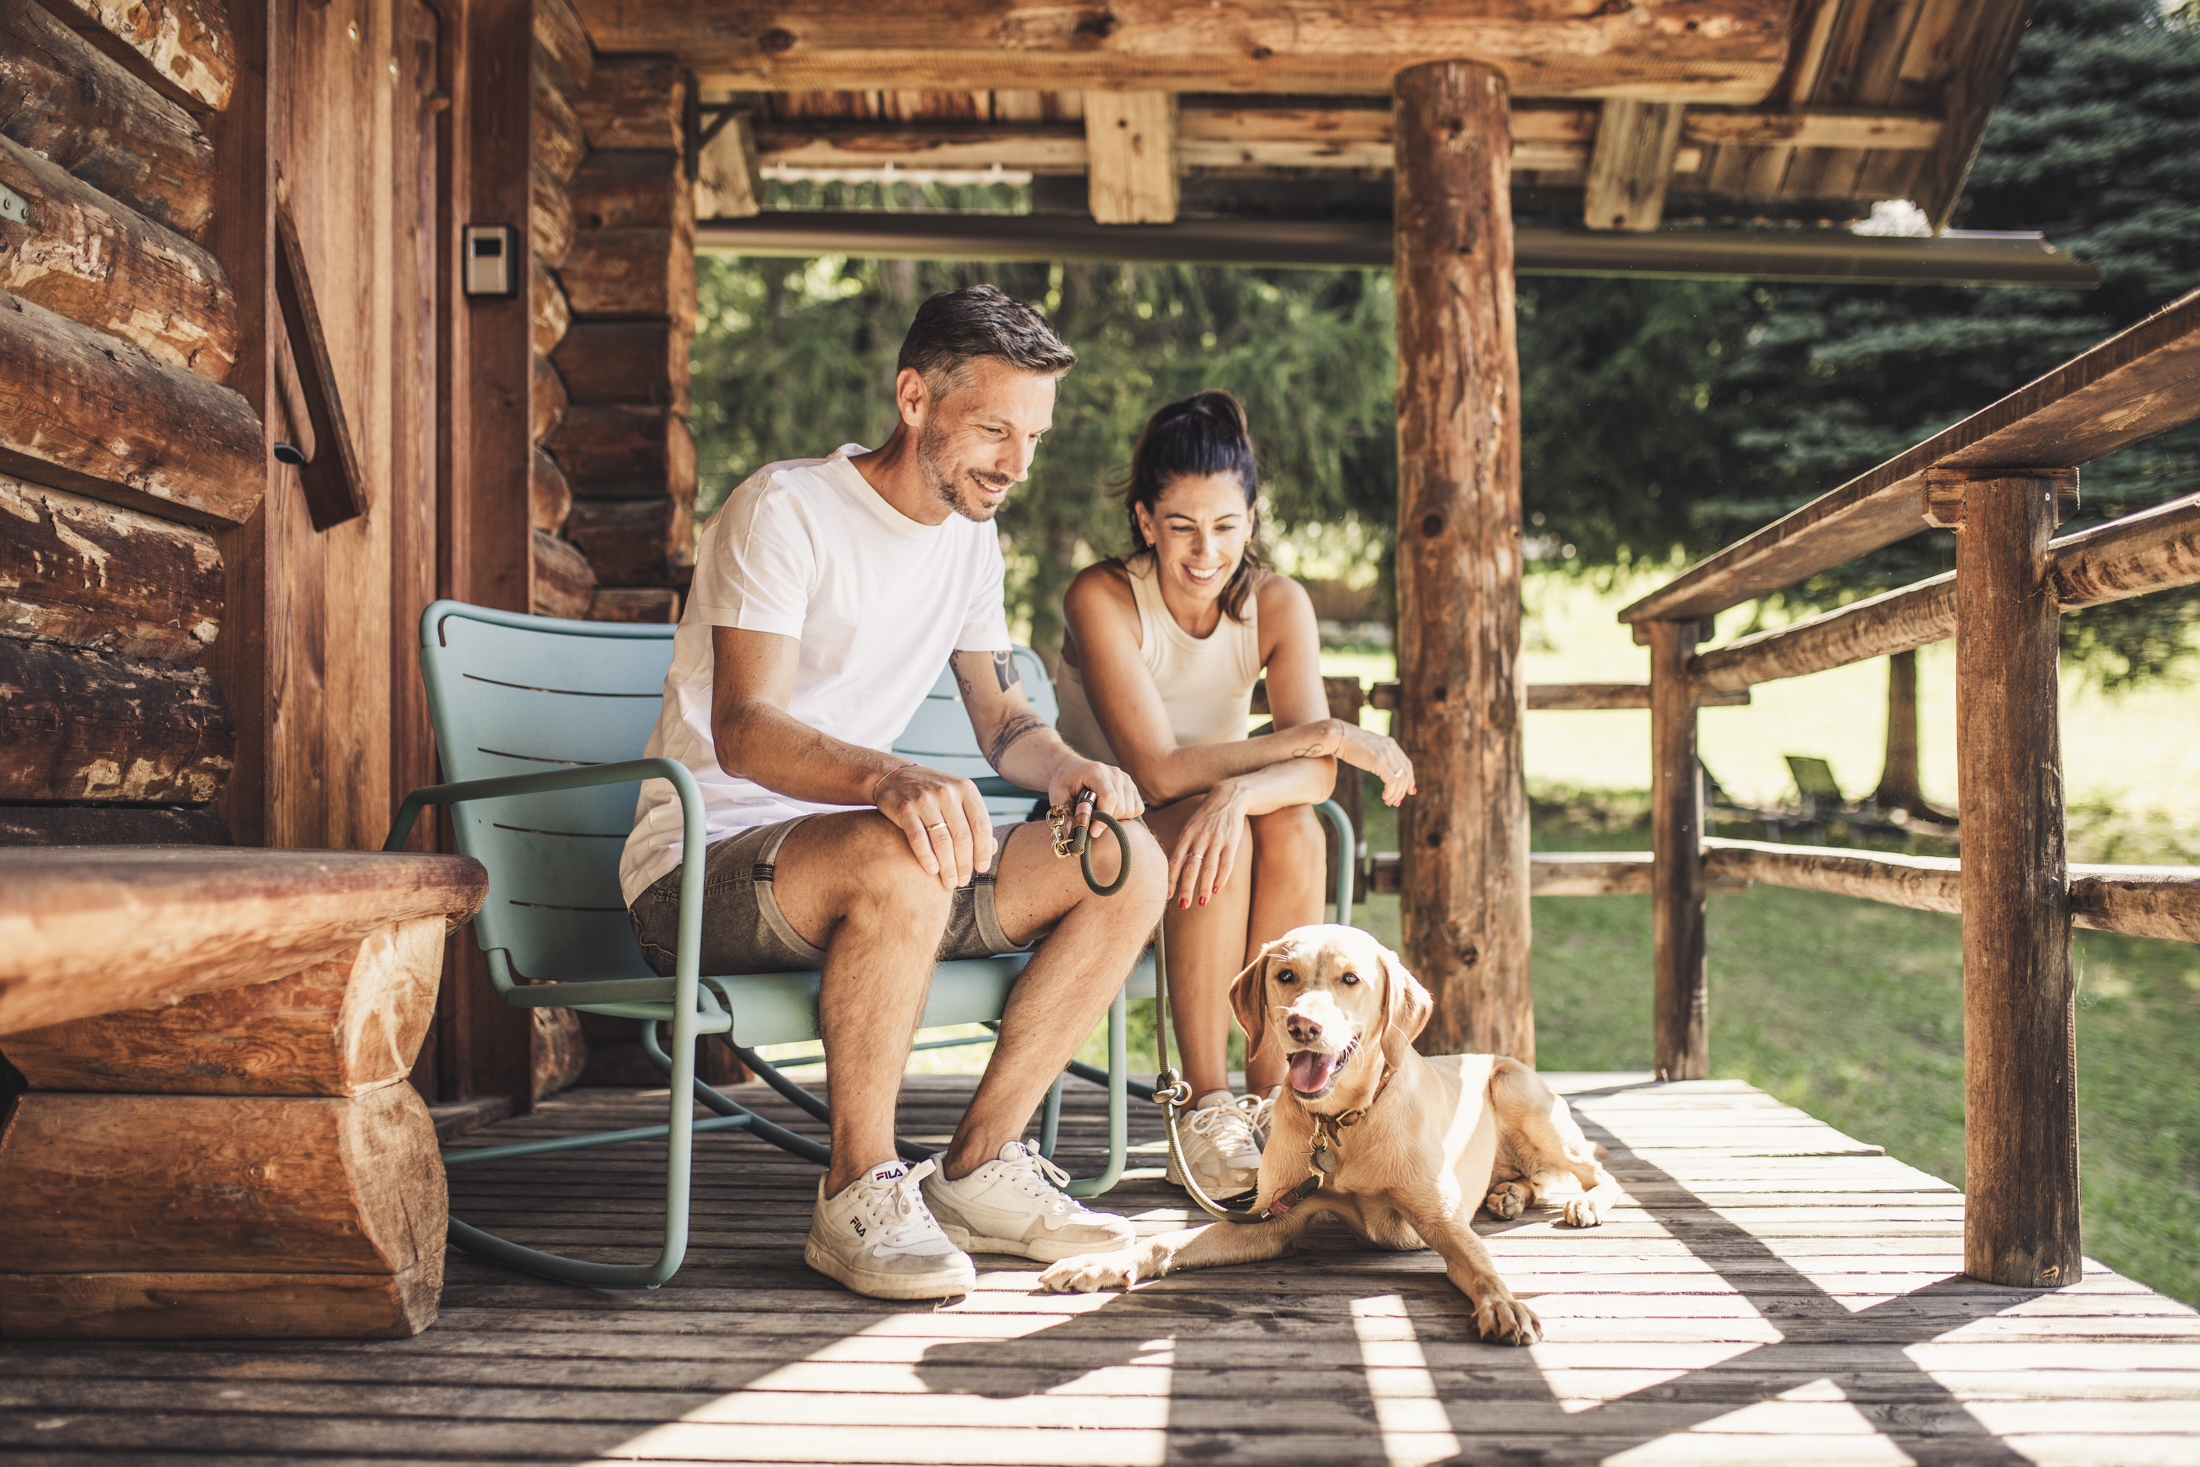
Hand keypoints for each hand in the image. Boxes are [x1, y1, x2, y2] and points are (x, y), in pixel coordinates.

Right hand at [873, 764, 993, 890]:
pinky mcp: (904, 808)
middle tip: (963, 881)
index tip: (981, 869)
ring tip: (949, 882)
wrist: (894, 776)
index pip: (982, 826)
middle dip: (965, 864)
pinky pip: (918, 839)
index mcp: (966, 789)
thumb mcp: (957, 799)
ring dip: (948, 867)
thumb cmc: (933, 793)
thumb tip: (992, 849)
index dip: (983, 851)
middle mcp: (947, 792)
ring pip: (942, 841)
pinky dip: (927, 857)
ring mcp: (925, 799)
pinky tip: (932, 870)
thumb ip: (974, 821)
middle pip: (963, 837)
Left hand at [1049, 759, 1143, 830]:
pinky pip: (1137, 808)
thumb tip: (1074, 831)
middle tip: (1092, 823)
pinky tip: (1111, 812)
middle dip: (1106, 821)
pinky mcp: (1132, 786)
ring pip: (1130, 810)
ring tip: (1100, 815)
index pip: (1109, 797)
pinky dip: (1126, 815)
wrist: (1071, 768)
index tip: (1093, 832)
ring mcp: (1126, 778)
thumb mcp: (1058, 795)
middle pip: (1121, 807)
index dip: (1103, 818)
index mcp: (1096, 772)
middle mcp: (1115, 773)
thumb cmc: (1064, 782)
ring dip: (1116, 819)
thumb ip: (1065, 812)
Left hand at [1167, 784, 1250, 909]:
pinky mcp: (1231, 842)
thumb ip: (1183, 845)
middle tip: (1183, 905)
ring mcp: (1216, 840)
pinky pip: (1226, 864)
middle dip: (1186, 888)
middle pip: (1191, 867)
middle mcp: (1200, 838)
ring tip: (1201, 902)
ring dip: (1204, 887)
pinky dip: (1221, 879)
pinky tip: (1216, 889)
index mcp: (1186, 834)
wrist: (1228, 798)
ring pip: (1209, 869)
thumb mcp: (1190, 826)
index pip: (1175, 860)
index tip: (1166, 895)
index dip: (1170, 879)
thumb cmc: (1205, 816)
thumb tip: (1174, 870)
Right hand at [1331, 724, 1415, 806]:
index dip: (1410, 780)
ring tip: (1388, 801)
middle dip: (1403, 790)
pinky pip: (1392, 781)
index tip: (1408, 791)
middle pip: (1406, 773)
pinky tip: (1385, 796)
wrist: (1339, 736)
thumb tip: (1380, 766)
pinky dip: (1390, 792)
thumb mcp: (1369, 748)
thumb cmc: (1348, 744)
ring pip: (1401, 779)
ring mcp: (1386, 754)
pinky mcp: (1378, 761)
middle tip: (1396, 802)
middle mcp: (1391, 748)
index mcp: (1390, 744)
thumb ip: (1378, 755)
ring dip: (1396, 794)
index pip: (1407, 765)